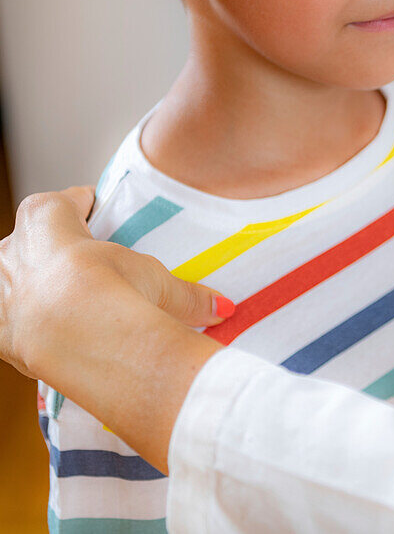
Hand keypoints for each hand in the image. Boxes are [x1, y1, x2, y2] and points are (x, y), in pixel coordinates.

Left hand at [0, 186, 232, 378]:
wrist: (73, 339)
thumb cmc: (108, 289)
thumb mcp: (155, 281)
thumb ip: (186, 294)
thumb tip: (224, 308)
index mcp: (45, 218)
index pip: (65, 201)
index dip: (84, 207)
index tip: (98, 214)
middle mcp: (10, 249)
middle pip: (37, 242)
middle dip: (59, 255)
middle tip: (92, 272)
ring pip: (18, 282)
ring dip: (41, 291)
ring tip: (75, 311)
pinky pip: (14, 323)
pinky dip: (32, 329)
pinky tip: (57, 340)